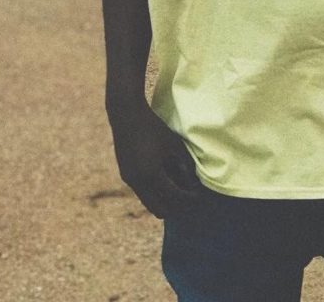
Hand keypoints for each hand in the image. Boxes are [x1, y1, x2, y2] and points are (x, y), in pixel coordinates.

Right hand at [108, 101, 204, 218]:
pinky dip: (153, 191)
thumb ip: (185, 162)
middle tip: (187, 198)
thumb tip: (195, 179)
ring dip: (162, 199)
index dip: (188, 197)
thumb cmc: (153, 126)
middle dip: (174, 206)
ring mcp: (129, 179)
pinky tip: (164, 178)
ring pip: (148, 202)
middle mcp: (138, 181)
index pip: (173, 196)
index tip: (198, 195)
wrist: (126, 114)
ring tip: (177, 188)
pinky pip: (142, 192)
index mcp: (151, 174)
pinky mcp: (125, 174)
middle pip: (158, 209)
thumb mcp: (173, 143)